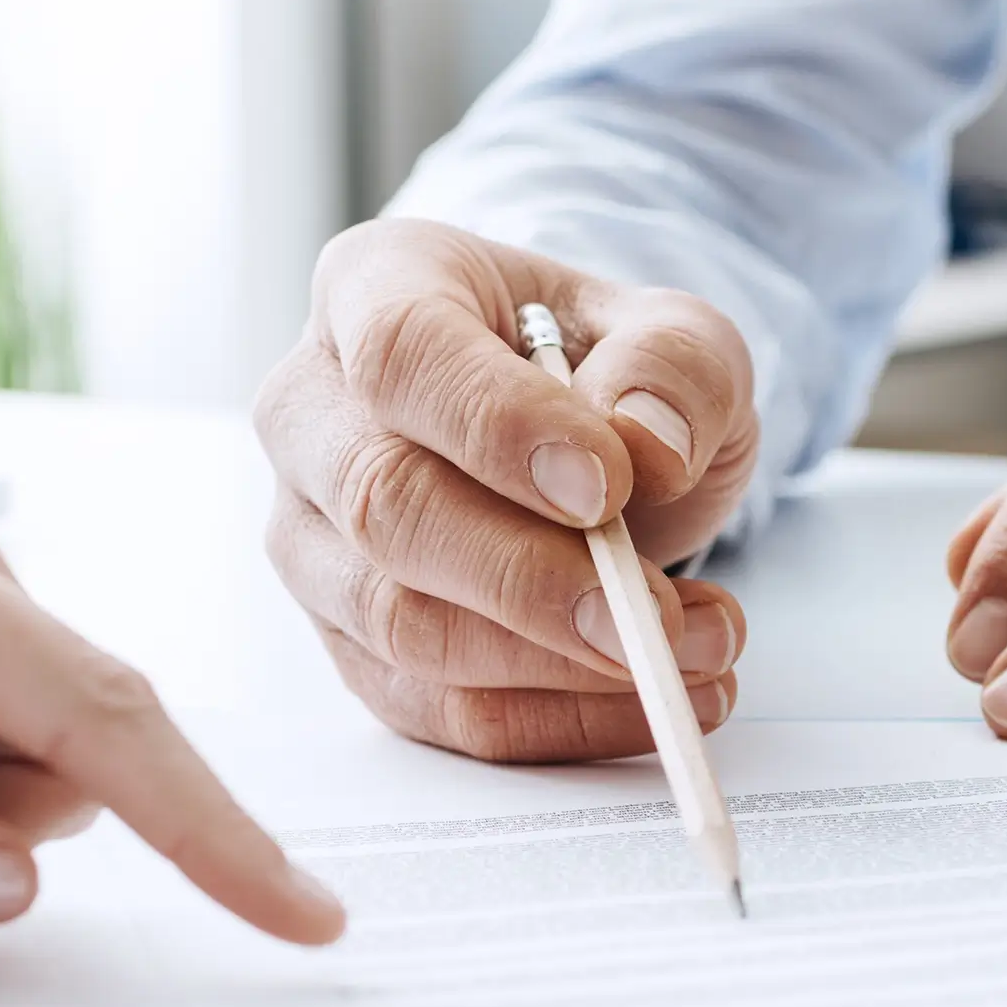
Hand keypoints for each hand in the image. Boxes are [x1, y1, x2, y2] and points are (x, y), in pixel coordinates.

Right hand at [256, 218, 761, 761]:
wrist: (584, 440)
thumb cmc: (607, 371)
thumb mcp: (677, 337)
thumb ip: (676, 368)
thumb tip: (646, 444)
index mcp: (378, 287)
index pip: (403, 353)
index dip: (499, 427)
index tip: (606, 486)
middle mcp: (313, 411)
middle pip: (384, 506)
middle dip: (528, 579)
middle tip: (654, 617)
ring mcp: (313, 534)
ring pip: (399, 623)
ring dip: (556, 663)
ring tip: (693, 650)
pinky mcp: (347, 639)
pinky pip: (433, 707)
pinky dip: (552, 720)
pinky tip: (651, 697)